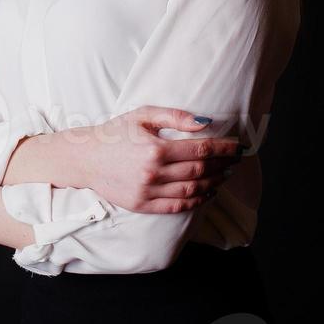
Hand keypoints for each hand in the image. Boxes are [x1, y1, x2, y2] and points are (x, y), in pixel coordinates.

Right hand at [73, 106, 243, 213]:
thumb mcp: (141, 116)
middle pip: (200, 171)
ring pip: (192, 190)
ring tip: (225, 175)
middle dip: (223, 164)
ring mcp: (148, 192)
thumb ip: (174, 116)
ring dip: (214, 183)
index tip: (238, 146)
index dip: (223, 149)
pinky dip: (196, 200)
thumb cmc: (114, 133)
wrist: (85, 158)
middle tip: (236, 159)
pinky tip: (207, 192)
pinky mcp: (143, 206)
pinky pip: (177, 206)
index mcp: (155, 149)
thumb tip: (204, 122)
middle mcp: (153, 173)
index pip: (200, 150)